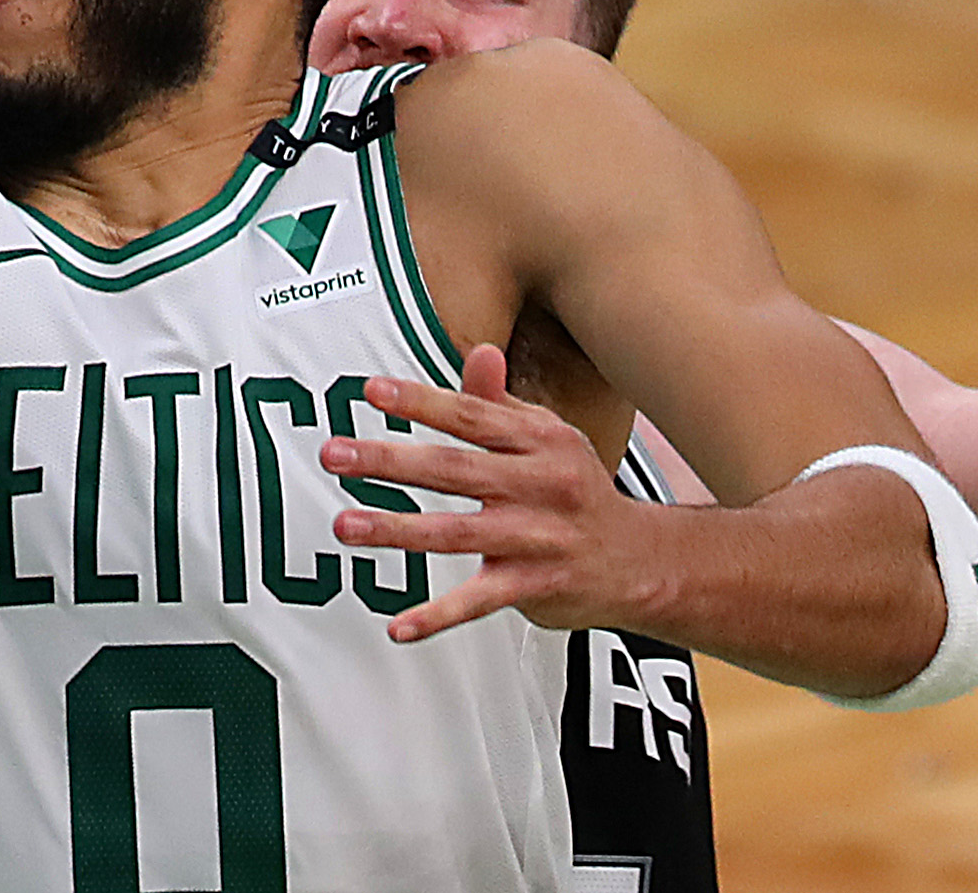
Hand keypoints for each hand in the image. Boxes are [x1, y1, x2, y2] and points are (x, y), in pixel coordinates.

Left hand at [319, 344, 651, 644]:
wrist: (642, 562)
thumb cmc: (578, 489)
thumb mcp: (550, 437)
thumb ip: (501, 402)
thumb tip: (478, 350)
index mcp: (540, 440)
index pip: (471, 416)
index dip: (421, 401)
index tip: (370, 392)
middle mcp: (541, 485)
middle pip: (455, 468)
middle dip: (390, 461)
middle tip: (335, 455)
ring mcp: (538, 538)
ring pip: (457, 533)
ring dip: (397, 530)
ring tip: (345, 525)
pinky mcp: (537, 586)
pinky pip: (479, 602)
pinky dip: (438, 616)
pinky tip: (397, 626)